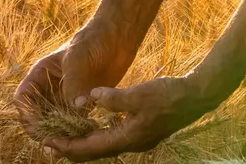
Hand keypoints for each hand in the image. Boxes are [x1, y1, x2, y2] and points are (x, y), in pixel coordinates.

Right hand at [13, 18, 137, 139]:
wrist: (116, 39)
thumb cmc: (92, 41)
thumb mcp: (78, 59)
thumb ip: (73, 83)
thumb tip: (75, 108)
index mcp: (40, 75)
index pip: (22, 99)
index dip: (26, 114)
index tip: (39, 125)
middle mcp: (49, 88)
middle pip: (36, 116)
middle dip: (43, 128)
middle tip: (58, 138)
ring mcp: (65, 97)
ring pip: (54, 122)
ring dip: (61, 132)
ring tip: (74, 136)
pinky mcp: (82, 103)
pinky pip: (74, 122)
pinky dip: (77, 130)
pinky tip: (88, 130)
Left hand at [44, 75, 222, 161]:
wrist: (196, 97)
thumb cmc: (170, 95)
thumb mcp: (139, 94)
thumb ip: (113, 98)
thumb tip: (90, 98)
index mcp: (128, 137)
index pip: (91, 148)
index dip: (68, 146)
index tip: (49, 143)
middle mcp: (132, 143)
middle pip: (95, 152)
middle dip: (72, 148)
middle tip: (50, 144)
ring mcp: (138, 138)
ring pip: (104, 145)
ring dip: (85, 142)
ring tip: (66, 136)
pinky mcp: (142, 131)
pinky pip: (114, 137)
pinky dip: (99, 133)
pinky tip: (93, 125)